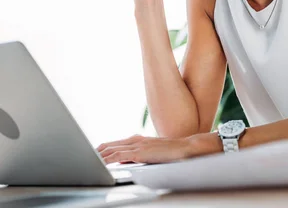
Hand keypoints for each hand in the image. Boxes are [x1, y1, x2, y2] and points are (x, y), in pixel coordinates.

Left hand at [96, 133, 221, 164]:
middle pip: (110, 145)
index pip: (115, 144)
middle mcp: (135, 140)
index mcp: (138, 139)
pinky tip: (101, 164)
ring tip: (88, 161)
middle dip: (96, 152)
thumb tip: (129, 161)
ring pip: (111, 150)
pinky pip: (119, 156)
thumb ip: (140, 154)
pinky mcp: (140, 152)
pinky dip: (108, 160)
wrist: (186, 148)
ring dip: (99, 156)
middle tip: (84, 157)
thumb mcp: (153, 152)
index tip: (93, 154)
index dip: (102, 149)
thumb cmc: (173, 151)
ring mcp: (137, 145)